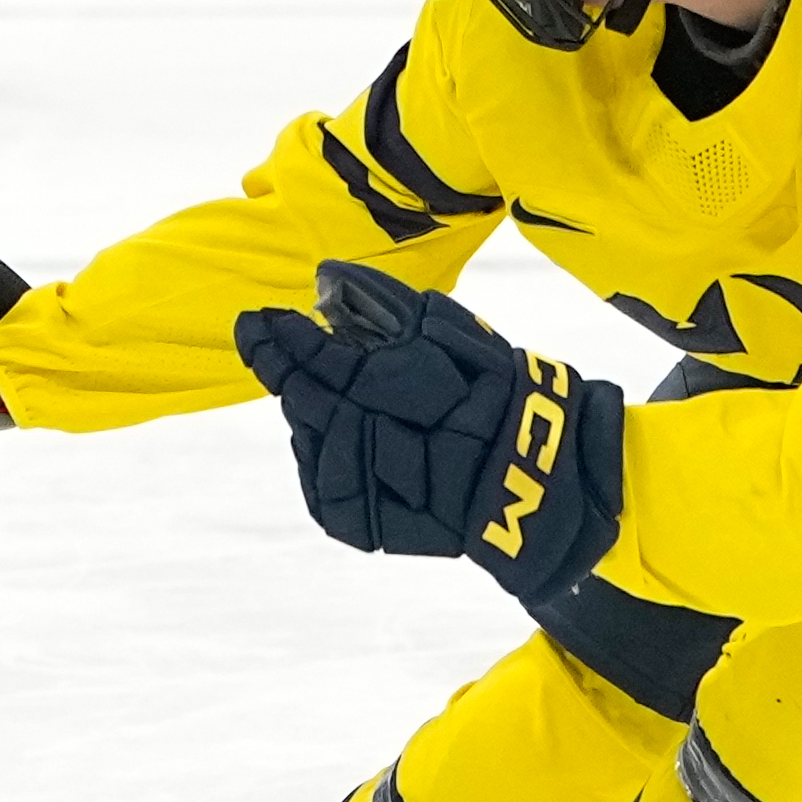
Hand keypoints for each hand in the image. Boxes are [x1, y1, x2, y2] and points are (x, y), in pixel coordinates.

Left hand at [231, 260, 621, 611]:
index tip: (259, 318)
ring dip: (305, 407)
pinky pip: (320, 481)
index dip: (287, 340)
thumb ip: (389, 304)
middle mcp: (381, 445)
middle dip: (284, 366)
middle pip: (307, 399)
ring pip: (308, 437)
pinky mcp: (360, 526)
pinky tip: (333, 431)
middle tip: (263, 336)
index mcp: (405, 392)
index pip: (323, 360)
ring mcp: (366, 493)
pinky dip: (321, 450)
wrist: (541, 488)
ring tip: (313, 385)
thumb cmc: (499, 400)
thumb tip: (329, 274)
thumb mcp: (457, 337)